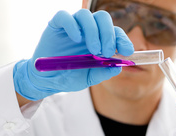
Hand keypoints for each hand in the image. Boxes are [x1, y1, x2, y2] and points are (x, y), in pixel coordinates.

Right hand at [13, 10, 133, 100]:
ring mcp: (72, 26)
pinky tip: (76, 39)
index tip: (127, 51)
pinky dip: (72, 25)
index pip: (115, 33)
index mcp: (99, 40)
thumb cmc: (70, 76)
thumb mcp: (89, 78)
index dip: (122, 39)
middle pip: (103, 18)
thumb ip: (103, 72)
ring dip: (93, 31)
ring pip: (86, 15)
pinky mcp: (56, 25)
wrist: (48, 80)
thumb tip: (117, 67)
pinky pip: (65, 16)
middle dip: (108, 34)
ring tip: (94, 50)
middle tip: (106, 52)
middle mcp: (88, 30)